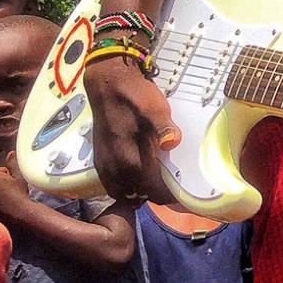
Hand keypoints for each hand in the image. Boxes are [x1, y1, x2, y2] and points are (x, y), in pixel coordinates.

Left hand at [0, 154, 30, 219]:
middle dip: (0, 185)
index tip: (15, 185)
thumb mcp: (20, 177)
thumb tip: (10, 152)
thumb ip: (13, 163)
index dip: (9, 178)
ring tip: (7, 201)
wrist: (20, 214)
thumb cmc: (21, 195)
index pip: (0, 172)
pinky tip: (2, 207)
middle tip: (12, 193)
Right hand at [87, 58, 180, 205]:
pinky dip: (125, 187)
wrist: (108, 85)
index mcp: (134, 159)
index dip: (170, 196)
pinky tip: (135, 178)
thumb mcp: (157, 109)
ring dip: (140, 192)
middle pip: (142, 195)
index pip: (155, 191)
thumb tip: (172, 144)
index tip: (182, 194)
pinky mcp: (99, 160)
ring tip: (155, 184)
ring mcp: (106, 166)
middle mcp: (118, 168)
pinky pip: (112, 185)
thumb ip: (164, 129)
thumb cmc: (136, 97)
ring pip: (125, 193)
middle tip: (172, 188)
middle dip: (157, 195)